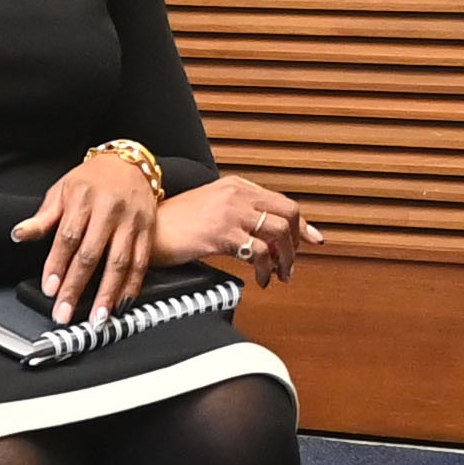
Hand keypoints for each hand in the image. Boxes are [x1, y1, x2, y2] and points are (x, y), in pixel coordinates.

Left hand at [10, 150, 163, 319]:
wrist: (131, 162)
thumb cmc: (93, 178)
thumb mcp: (62, 190)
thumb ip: (43, 217)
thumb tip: (20, 234)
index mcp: (83, 199)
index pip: (67, 237)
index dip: (57, 265)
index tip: (50, 288)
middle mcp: (109, 211)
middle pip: (91, 255)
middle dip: (77, 288)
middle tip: (65, 312)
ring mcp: (131, 222)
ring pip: (119, 263)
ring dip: (107, 294)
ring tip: (97, 318)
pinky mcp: (147, 230)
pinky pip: (141, 262)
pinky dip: (132, 286)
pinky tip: (122, 304)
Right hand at [155, 175, 319, 285]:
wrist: (150, 231)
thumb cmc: (176, 225)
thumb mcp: (212, 209)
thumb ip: (240, 215)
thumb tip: (270, 236)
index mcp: (236, 186)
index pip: (282, 202)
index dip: (302, 225)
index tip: (314, 240)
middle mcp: (237, 194)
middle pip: (288, 213)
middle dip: (296, 242)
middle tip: (291, 263)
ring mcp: (230, 212)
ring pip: (278, 232)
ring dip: (285, 259)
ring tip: (279, 275)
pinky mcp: (222, 233)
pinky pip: (259, 251)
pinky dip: (266, 269)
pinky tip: (261, 279)